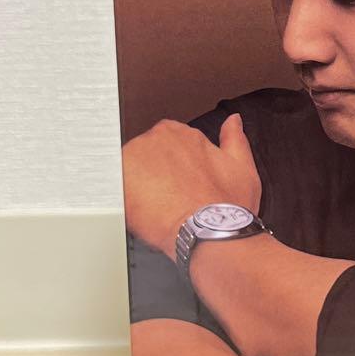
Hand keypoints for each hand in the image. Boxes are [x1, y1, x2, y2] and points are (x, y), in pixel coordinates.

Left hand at [121, 113, 261, 259]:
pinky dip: (122, 200)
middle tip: (167, 200)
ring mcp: (133, 158)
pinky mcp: (117, 180)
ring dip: (137, 188)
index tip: (176, 184)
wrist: (209, 234)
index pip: (165, 144)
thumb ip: (234, 138)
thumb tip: (233, 121)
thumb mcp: (242, 167)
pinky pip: (112, 188)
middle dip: (152, 177)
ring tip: (156, 210)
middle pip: (144, 157)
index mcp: (180, 133)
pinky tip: (141, 215)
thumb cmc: (225, 206)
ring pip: (127, 171)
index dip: (170, 169)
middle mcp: (155, 139)